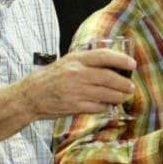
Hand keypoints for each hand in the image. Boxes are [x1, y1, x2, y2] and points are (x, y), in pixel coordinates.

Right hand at [20, 49, 135, 119]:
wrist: (29, 96)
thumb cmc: (51, 78)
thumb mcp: (67, 63)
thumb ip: (86, 62)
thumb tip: (113, 65)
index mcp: (76, 60)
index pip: (104, 56)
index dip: (121, 59)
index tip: (132, 64)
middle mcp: (77, 74)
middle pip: (109, 77)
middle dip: (124, 83)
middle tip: (131, 86)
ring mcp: (76, 91)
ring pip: (106, 94)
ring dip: (119, 96)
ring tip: (124, 96)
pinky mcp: (74, 106)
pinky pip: (97, 107)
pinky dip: (106, 106)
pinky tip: (108, 105)